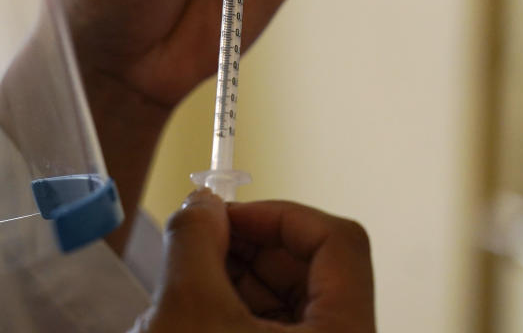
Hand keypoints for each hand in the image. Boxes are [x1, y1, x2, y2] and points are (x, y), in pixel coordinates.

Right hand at [132, 190, 375, 332]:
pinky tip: (191, 313)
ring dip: (232, 276)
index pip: (339, 241)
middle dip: (247, 245)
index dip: (280, 214)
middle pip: (308, 267)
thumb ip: (196, 239)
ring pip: (285, 297)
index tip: (229, 213)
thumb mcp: (188, 308)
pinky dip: (229, 307)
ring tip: (184, 285)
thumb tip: (202, 202)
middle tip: (198, 239)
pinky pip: (268, 325)